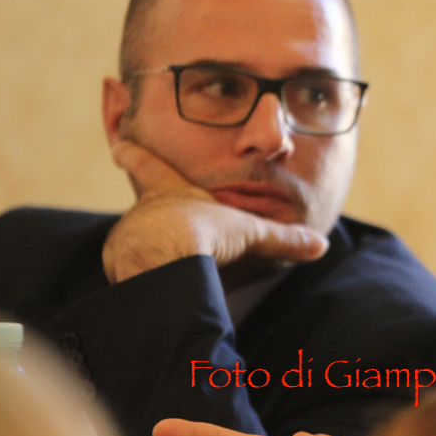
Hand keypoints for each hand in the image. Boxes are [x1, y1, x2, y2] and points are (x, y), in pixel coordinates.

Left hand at [102, 140, 328, 283]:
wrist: (166, 258)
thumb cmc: (204, 231)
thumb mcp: (250, 232)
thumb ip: (283, 239)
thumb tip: (319, 244)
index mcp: (172, 192)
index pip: (150, 167)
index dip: (134, 154)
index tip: (116, 146)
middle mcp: (145, 210)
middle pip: (143, 212)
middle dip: (148, 219)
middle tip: (154, 227)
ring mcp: (128, 235)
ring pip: (135, 243)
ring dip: (146, 253)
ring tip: (162, 269)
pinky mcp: (119, 263)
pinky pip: (129, 271)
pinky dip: (139, 278)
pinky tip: (154, 289)